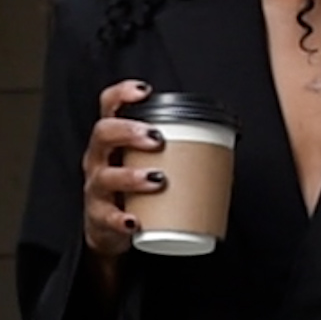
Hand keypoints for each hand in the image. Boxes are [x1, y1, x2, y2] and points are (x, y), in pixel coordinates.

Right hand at [82, 80, 167, 269]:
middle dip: (129, 132)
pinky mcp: (99, 217)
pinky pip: (107, 217)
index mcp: (113, 140)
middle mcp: (99, 159)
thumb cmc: (134, 189)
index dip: (122, 94)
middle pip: (103, 134)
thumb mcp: (147, 163)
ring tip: (158, 179)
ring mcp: (97, 188)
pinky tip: (135, 221)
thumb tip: (223, 143)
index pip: (109, 107)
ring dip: (132, 177)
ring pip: (106, 176)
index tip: (144, 92)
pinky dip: (121, 220)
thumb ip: (175, 150)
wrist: (108, 228)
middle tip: (157, 139)